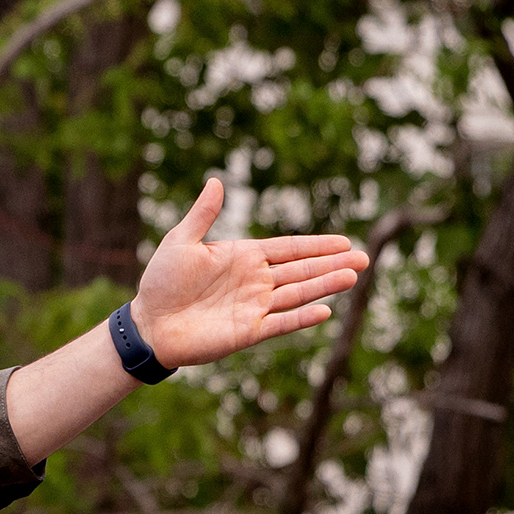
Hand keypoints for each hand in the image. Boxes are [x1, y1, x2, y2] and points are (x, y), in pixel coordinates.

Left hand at [126, 176, 366, 367]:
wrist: (148, 323)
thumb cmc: (161, 282)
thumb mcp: (181, 241)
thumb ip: (203, 215)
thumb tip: (215, 181)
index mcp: (244, 257)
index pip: (288, 249)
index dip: (316, 245)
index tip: (344, 241)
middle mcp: (255, 281)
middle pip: (302, 270)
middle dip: (332, 264)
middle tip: (365, 258)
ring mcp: (254, 307)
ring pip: (298, 294)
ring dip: (325, 286)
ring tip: (353, 277)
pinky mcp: (247, 332)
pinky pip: (280, 323)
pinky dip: (301, 318)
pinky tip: (324, 310)